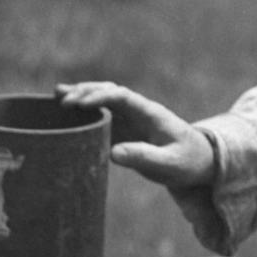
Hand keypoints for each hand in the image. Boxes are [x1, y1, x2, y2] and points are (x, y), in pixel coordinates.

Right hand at [56, 81, 226, 252]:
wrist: (199, 163)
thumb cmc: (188, 162)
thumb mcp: (170, 164)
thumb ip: (145, 158)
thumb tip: (114, 152)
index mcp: (150, 113)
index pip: (123, 96)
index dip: (101, 97)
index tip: (81, 104)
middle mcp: (138, 111)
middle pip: (109, 92)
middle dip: (86, 93)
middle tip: (63, 100)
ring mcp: (131, 119)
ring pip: (103, 100)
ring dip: (82, 95)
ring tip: (57, 95)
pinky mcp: (124, 130)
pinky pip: (101, 116)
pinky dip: (83, 111)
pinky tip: (64, 109)